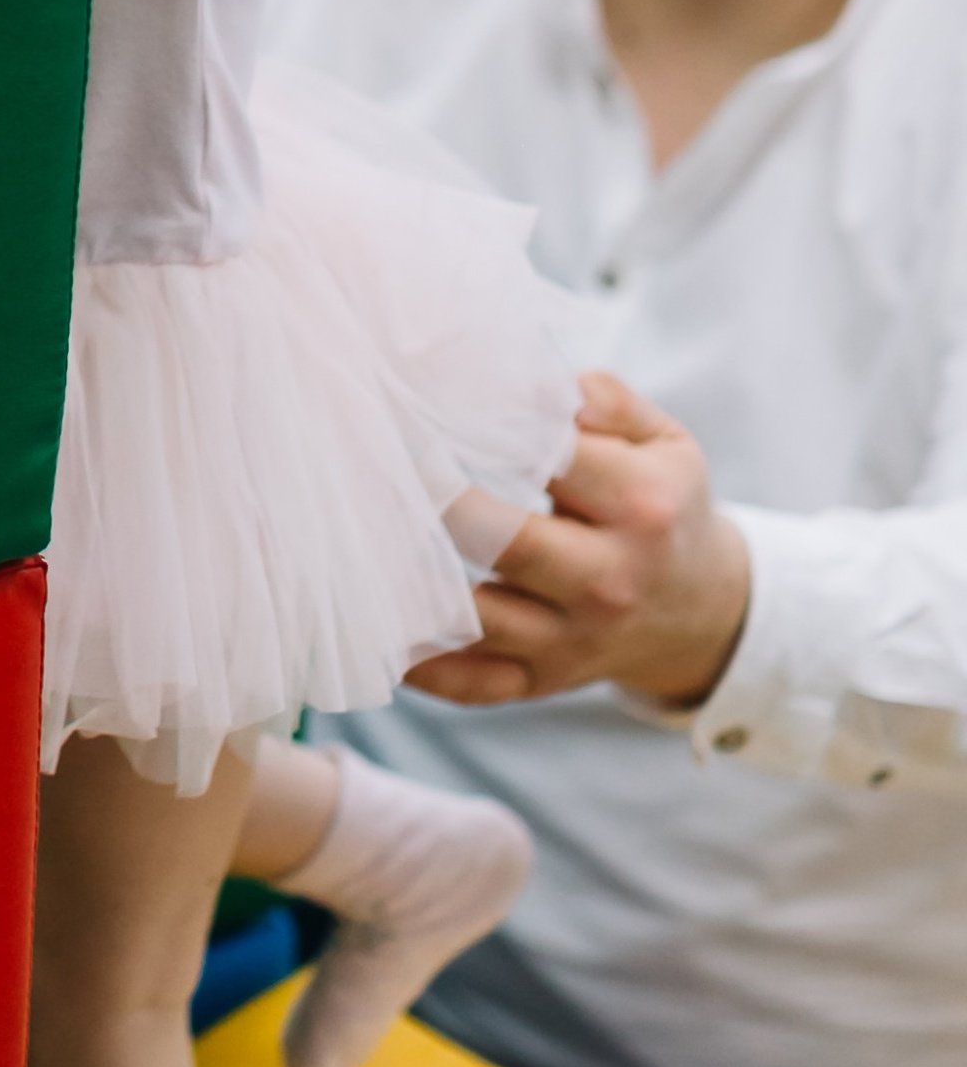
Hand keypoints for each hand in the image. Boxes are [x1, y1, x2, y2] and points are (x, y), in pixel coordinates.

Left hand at [408, 373, 751, 713]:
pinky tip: (377, 624)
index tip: (432, 403)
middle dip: (441, 500)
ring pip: (477, 618)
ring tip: (365, 530)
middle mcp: (609, 580)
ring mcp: (573, 639)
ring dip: (413, 578)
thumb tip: (536, 383)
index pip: (556, 458)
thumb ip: (606, 400)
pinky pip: (470, 683)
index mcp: (641, 507)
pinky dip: (419, 664)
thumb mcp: (663, 442)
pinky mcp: (541, 680)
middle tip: (381, 460)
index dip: (489, 424)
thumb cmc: (661, 507)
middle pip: (507, 541)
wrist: (699, 613)